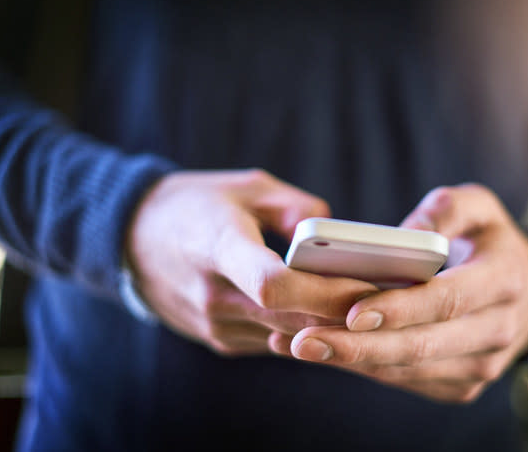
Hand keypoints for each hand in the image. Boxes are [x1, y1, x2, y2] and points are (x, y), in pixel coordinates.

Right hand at [125, 169, 376, 355]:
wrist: (133, 238)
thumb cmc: (195, 204)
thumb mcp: (246, 187)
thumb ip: (296, 208)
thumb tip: (338, 237)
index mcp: (217, 246)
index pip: (272, 283)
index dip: (324, 291)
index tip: (369, 285)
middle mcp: (212, 294)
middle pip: (291, 316)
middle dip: (344, 310)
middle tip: (394, 297)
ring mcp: (213, 324)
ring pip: (287, 335)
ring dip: (328, 323)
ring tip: (373, 304)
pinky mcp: (219, 339)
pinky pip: (273, 340)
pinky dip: (304, 328)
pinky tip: (332, 313)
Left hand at [270, 184, 527, 402]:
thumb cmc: (491, 242)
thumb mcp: (482, 207)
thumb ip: (449, 207)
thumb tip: (410, 232)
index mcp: (504, 281)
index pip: (448, 300)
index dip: (402, 309)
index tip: (354, 312)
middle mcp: (497, 330)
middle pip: (422, 346)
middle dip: (360, 348)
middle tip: (305, 341)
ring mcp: (482, 365)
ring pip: (409, 370)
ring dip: (353, 362)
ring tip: (301, 346)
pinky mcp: (463, 384)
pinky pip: (408, 380)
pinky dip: (366, 369)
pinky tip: (327, 353)